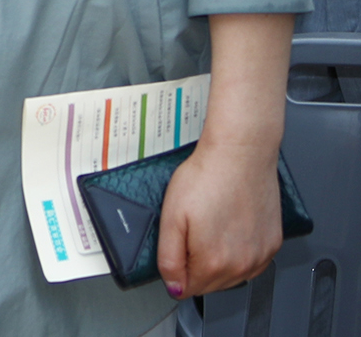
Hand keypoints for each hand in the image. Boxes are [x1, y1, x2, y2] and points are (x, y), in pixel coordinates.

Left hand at [157, 138, 283, 296]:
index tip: (176, 248)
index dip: (176, 269)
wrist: (240, 155)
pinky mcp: (273, 245)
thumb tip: (174, 286)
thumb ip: (169, 257)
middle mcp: (241, 265)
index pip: (187, 288)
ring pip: (231, 276)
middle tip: (192, 231)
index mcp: (213, 262)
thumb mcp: (171, 216)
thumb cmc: (206, 177)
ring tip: (210, 226)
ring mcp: (260, 256)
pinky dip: (238, 254)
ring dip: (218, 261)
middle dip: (195, 265)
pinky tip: (229, 230)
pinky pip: (252, 264)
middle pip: (209, 284)